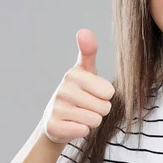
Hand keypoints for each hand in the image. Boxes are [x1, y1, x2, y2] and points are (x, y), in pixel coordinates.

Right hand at [40, 28, 114, 143]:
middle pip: (104, 107)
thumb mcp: (85, 71)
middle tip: (87, 107)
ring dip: (91, 121)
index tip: (93, 93)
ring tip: (80, 116)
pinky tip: (73, 125)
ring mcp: (56, 108)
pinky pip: (82, 131)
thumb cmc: (78, 93)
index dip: (106, 96)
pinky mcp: (53, 126)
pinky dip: (82, 131)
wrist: (55, 121)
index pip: (109, 91)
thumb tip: (84, 31)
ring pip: (94, 120)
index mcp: (73, 74)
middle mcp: (63, 89)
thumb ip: (88, 51)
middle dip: (100, 110)